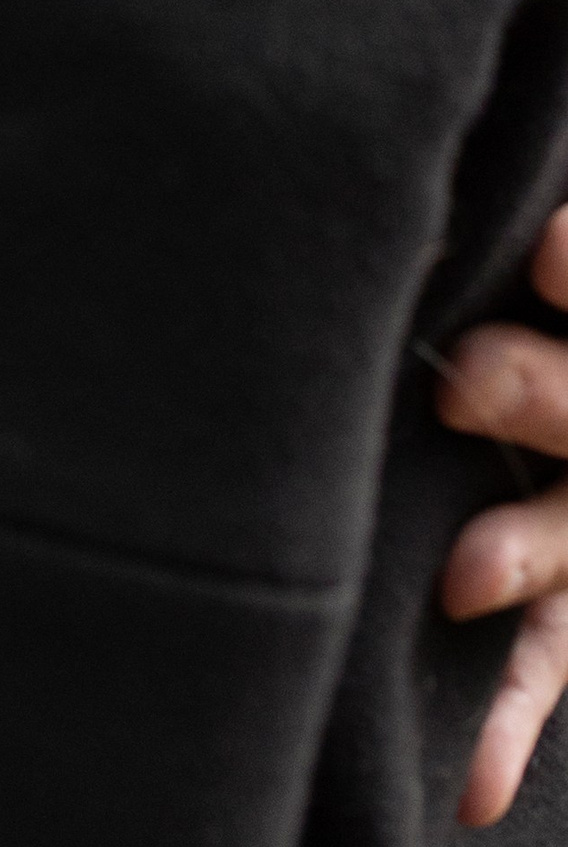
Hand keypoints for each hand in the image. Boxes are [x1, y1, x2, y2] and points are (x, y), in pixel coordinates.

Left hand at [440, 207, 567, 823]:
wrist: (486, 375)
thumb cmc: (460, 287)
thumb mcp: (489, 263)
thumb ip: (491, 244)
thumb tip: (443, 216)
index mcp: (559, 311)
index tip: (543, 257)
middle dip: (536, 396)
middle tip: (457, 386)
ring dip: (525, 556)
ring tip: (459, 576)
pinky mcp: (556, 605)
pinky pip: (544, 661)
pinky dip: (505, 718)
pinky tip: (467, 783)